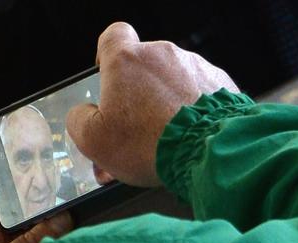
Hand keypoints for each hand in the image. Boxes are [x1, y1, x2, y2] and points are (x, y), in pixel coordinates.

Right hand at [66, 22, 237, 186]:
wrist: (208, 151)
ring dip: (159, 108)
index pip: (112, 36)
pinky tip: (180, 139)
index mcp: (126, 61)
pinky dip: (185, 112)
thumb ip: (78, 120)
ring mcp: (193, 67)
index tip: (106, 71)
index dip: (106, 53)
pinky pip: (194, 94)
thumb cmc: (148, 143)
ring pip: (168, 84)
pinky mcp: (218, 83)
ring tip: (156, 144)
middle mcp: (162, 55)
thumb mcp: (92, 140)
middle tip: (128, 131)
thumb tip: (82, 114)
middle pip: (141, 68)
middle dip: (133, 97)